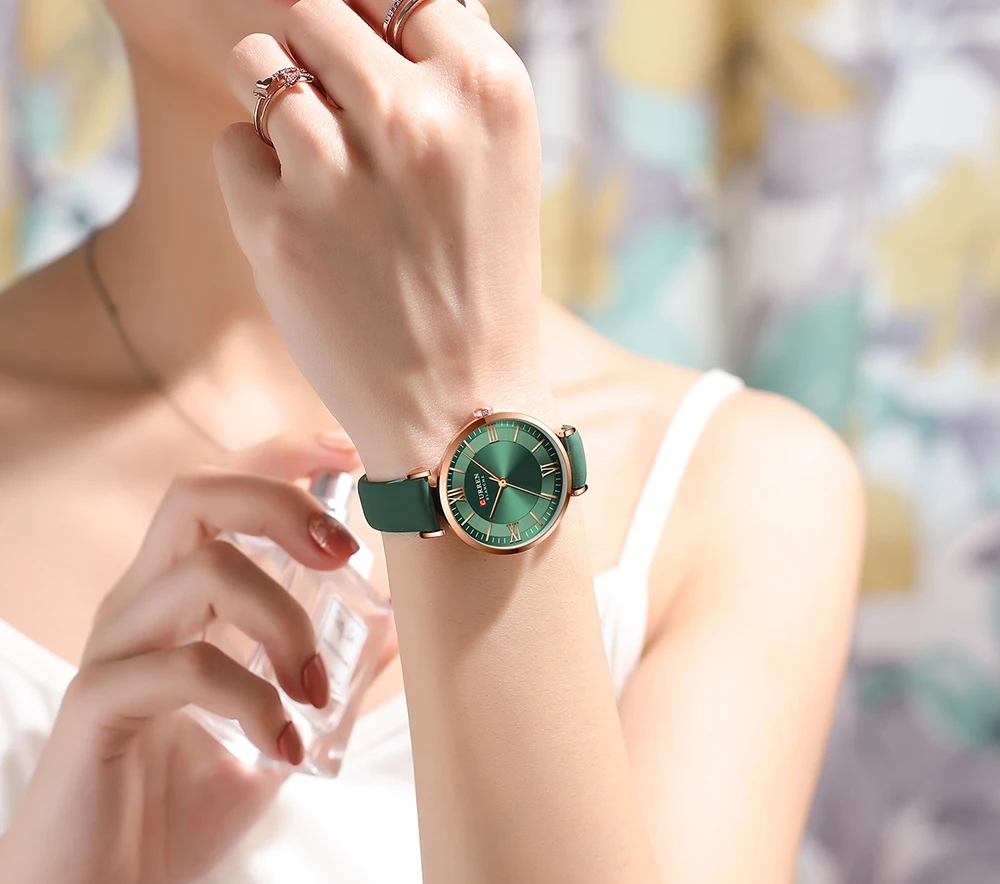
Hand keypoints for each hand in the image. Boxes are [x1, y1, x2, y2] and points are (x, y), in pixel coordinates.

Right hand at [0, 434, 365, 883]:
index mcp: (174, 599)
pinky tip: (282, 746)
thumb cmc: (172, 803)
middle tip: (345, 553)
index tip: (348, 453)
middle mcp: (139, 606)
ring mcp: (115, 651)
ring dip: (285, 620)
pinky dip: (252, 699)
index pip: (218, 493)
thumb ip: (315, 680)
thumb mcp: (267, 729)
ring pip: (203, 574)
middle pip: (198, 497)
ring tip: (316, 689)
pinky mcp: (97, 705)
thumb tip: (391, 638)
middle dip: (283, 504)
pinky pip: (184, 668)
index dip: (280, 457)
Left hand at [215, 0, 553, 478]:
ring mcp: (342, 169)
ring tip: (316, 171)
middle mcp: (416, 116)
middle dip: (318, 55)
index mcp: (489, 92)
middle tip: (337, 122)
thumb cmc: (482, 289)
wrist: (463, 410)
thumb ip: (449, 83)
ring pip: (261, 61)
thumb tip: (384, 12)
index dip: (378, 30)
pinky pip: (232, 142)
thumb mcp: (501, 170)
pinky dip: (254, 173)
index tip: (371, 72)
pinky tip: (301, 224)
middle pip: (319, 8)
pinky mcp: (278, 224)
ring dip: (275, 104)